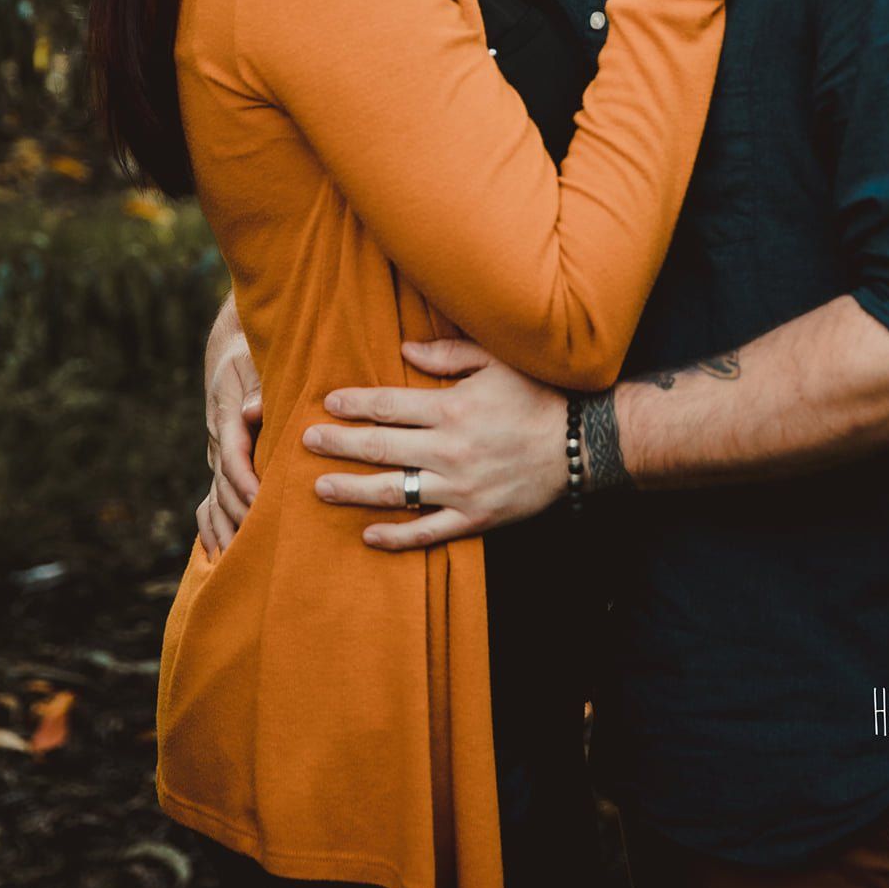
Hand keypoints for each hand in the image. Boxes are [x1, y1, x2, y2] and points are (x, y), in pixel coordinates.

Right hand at [198, 336, 261, 559]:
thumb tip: (253, 412)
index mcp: (226, 418)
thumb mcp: (254, 360)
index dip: (246, 483)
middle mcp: (217, 444)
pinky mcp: (221, 469)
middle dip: (241, 517)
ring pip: (216, 502)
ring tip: (241, 566)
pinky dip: (212, 532)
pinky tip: (221, 560)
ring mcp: (216, 459)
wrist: (231, 352)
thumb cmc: (252, 355)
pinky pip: (209, 506)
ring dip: (227, 532)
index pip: (233, 458)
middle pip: (225, 488)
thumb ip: (257, 387)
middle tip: (262, 547)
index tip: (260, 504)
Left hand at [301, 340, 567, 550]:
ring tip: (321, 488)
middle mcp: (450, 450)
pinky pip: (428, 532)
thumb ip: (448, 355)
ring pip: (394, 493)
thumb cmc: (537, 395)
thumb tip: (403, 351)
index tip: (327, 403)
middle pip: (380, 448)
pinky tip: (367, 534)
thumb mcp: (497, 361)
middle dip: (338, 445)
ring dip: (352, 490)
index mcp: (452, 409)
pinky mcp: (476, 517)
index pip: (388, 406)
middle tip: (306, 442)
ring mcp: (460, 488)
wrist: (581, 444)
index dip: (354, 404)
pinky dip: (396, 536)